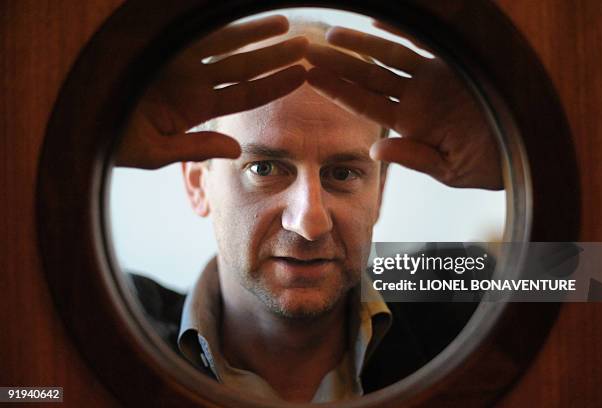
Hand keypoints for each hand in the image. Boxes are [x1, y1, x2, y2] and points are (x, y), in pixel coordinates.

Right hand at [116, 15, 307, 168]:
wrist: (80, 122)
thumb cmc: (115, 142)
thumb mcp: (158, 152)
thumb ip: (197, 147)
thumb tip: (236, 149)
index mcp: (197, 109)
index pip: (247, 94)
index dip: (275, 84)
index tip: (304, 75)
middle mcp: (195, 84)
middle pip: (245, 68)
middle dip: (275, 57)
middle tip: (307, 47)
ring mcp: (181, 63)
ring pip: (228, 46)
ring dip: (256, 35)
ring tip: (286, 25)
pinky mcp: (164, 46)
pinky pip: (200, 31)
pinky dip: (223, 23)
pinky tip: (248, 16)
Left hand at [305, 22, 502, 189]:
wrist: (529, 147)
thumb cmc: (490, 164)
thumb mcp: (449, 169)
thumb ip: (414, 158)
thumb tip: (376, 149)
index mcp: (410, 125)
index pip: (365, 104)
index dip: (337, 91)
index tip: (310, 79)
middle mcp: (416, 98)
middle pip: (368, 78)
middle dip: (339, 65)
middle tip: (308, 52)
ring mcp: (433, 79)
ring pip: (389, 58)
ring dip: (361, 46)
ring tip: (332, 35)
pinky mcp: (454, 62)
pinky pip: (424, 41)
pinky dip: (402, 30)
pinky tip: (377, 20)